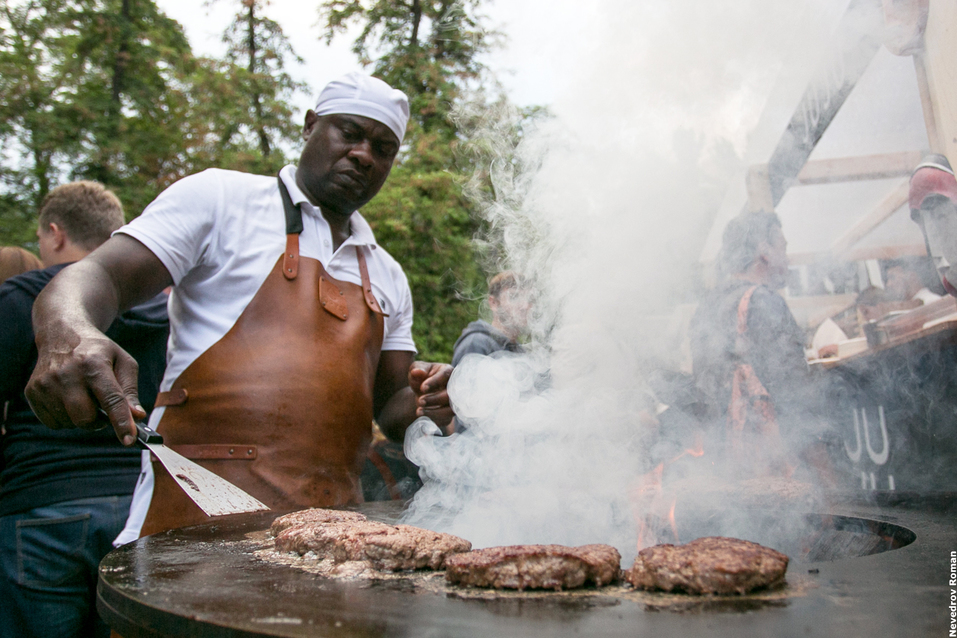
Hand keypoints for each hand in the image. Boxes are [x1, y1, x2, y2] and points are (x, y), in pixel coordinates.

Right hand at [26, 325, 142, 446]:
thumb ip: (130, 391)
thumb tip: (137, 416)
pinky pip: (53, 423)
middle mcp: (67, 373)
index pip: (110, 399)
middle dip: (98, 421)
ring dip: (81, 418)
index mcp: (94, 364)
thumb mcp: (123, 362)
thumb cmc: (99, 352)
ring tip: (84, 396)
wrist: (62, 334)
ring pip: (69, 423)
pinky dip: (65, 417)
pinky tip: (68, 398)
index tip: (129, 440)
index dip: (121, 422)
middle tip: (102, 407)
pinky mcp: (32, 391)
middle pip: (85, 418)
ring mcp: (46, 383)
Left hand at [408, 361, 453, 427]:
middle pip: (450, 395)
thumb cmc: (421, 377)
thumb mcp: (416, 369)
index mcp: (448, 371)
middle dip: (434, 399)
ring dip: (434, 412)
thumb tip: (417, 372)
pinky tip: (423, 418)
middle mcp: (455, 387)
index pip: (445, 375)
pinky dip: (433, 420)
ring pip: (450, 410)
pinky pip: (445, 420)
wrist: (421, 392)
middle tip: (420, 401)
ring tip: (419, 412)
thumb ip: (417, 368)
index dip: (434, 382)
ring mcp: (454, 401)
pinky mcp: (449, 413)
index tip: (422, 388)